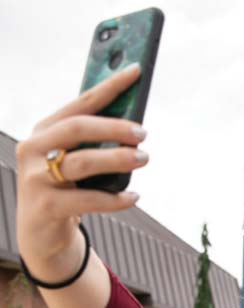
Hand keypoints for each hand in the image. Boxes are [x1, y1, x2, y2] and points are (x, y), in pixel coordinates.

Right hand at [16, 63, 147, 273]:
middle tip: (142, 133)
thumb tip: (136, 125)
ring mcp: (36, 178)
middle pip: (77, 128)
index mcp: (45, 130)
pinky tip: (134, 197)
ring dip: (118, 159)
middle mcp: (34, 148)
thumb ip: (96, 142)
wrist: (42, 233)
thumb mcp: (76, 160)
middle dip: (114, 127)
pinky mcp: (45, 207)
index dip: (109, 86)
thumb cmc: (67, 188)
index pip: (81, 102)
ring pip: (82, 163)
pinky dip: (115, 199)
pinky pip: (87, 199)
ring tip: (143, 158)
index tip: (137, 71)